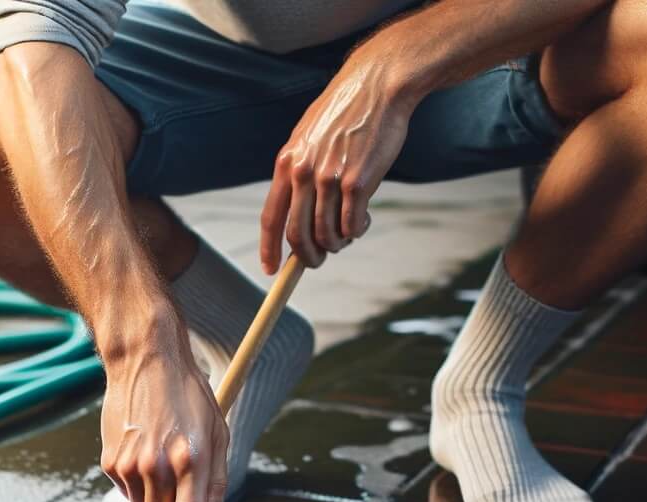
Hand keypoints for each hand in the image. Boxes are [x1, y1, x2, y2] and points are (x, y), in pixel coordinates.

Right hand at [99, 304, 228, 501]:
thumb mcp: (217, 436)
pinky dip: (139, 489)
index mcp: (192, 459)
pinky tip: (146, 458)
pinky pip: (127, 496)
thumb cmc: (189, 398)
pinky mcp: (111, 462)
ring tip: (165, 472)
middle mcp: (158, 465)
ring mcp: (130, 465)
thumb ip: (217, 484)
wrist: (146, 361)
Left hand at [260, 58, 413, 272]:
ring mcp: (330, 179)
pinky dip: (357, 231)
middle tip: (318, 261)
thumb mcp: (308, 137)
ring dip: (337, 243)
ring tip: (348, 231)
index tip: (271, 270)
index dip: (269, 249)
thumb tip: (296, 213)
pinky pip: (352, 226)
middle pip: (297, 236)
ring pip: (327, 235)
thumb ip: (299, 171)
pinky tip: (364, 219)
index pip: (270, 218)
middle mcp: (304, 173)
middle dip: (307, 258)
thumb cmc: (345, 112)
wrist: (377, 87)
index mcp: (286, 163)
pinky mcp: (358, 184)